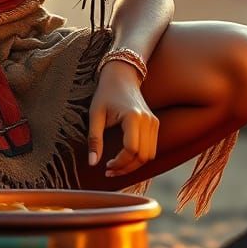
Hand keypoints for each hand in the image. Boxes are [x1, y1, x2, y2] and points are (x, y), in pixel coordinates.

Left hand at [87, 62, 158, 178]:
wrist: (121, 76)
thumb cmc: (106, 94)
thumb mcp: (95, 115)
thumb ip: (94, 140)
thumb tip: (92, 164)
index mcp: (133, 117)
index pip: (132, 149)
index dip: (119, 163)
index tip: (106, 166)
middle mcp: (147, 120)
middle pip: (143, 156)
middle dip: (127, 168)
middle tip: (110, 171)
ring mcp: (153, 122)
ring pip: (150, 155)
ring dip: (134, 165)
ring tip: (117, 167)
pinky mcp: (154, 124)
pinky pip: (151, 148)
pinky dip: (140, 157)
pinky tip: (125, 157)